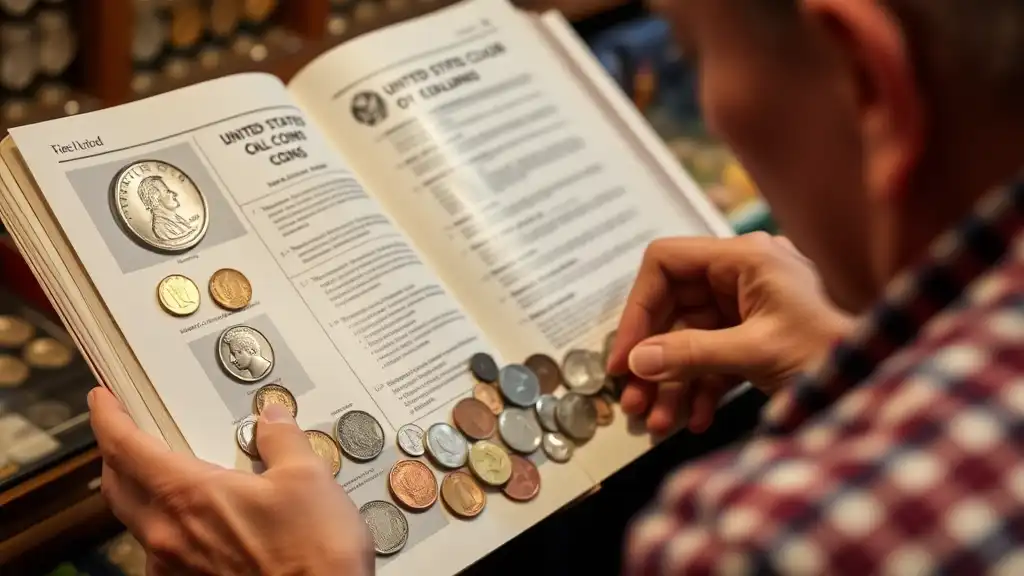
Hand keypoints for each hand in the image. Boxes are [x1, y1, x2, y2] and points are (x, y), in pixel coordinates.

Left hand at [88, 387, 372, 575]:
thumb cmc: (312, 555)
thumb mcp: (307, 478)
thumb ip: (283, 441)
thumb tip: (274, 421)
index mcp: (190, 495)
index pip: (125, 447)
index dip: (108, 418)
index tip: (104, 401)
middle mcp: (171, 534)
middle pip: (118, 486)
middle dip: (117, 455)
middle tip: (127, 435)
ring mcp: (177, 566)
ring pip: (137, 522)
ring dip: (141, 495)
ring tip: (167, 480)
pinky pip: (161, 554)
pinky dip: (167, 531)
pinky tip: (195, 528)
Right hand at [607, 233, 853, 434]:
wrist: (877, 382)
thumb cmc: (830, 354)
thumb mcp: (756, 353)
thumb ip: (691, 353)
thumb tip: (636, 361)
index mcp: (744, 258)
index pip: (666, 263)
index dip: (637, 307)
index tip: (624, 355)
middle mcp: (741, 276)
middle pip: (671, 307)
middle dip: (651, 356)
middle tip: (631, 398)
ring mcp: (747, 307)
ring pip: (686, 339)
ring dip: (670, 381)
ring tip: (659, 422)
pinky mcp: (753, 337)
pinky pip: (710, 357)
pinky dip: (698, 388)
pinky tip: (695, 420)